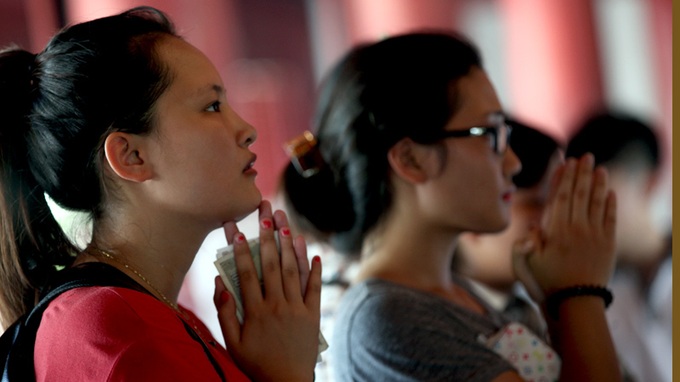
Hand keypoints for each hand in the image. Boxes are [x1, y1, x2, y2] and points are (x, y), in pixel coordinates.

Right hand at [214, 200, 321, 380]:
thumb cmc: (255, 364)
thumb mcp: (232, 342)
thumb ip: (225, 312)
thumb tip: (219, 283)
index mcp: (255, 312)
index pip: (248, 273)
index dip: (243, 249)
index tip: (239, 228)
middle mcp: (277, 305)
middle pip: (272, 264)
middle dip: (268, 235)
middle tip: (265, 211)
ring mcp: (297, 309)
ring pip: (294, 270)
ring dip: (290, 244)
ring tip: (286, 222)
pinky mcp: (313, 315)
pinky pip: (314, 288)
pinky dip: (315, 269)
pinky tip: (313, 251)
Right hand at [514, 154, 616, 293]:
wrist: (575, 303)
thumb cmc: (546, 284)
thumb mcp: (524, 265)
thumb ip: (523, 244)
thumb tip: (533, 225)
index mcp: (555, 231)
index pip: (559, 197)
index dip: (563, 178)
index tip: (566, 162)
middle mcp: (576, 229)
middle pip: (579, 194)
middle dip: (581, 174)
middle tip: (585, 156)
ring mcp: (594, 236)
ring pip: (596, 203)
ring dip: (598, 184)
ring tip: (599, 167)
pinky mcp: (608, 245)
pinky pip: (610, 219)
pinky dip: (610, 204)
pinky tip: (610, 193)